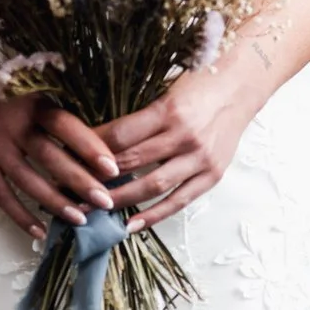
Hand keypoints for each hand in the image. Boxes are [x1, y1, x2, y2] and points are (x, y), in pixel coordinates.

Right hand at [0, 75, 98, 237]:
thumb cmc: (8, 98)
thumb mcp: (33, 94)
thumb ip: (60, 115)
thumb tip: (104, 144)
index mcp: (32, 104)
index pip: (64, 125)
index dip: (88, 146)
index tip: (113, 168)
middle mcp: (12, 125)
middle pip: (48, 156)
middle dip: (78, 181)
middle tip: (105, 201)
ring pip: (27, 180)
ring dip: (54, 202)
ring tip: (80, 220)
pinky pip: (2, 196)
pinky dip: (21, 216)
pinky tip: (41, 231)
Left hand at [74, 73, 259, 232]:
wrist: (241, 88)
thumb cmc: (198, 84)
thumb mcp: (165, 92)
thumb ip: (138, 118)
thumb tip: (98, 139)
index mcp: (168, 110)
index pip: (121, 134)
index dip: (91, 148)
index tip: (68, 156)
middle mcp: (184, 136)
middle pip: (132, 161)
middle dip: (98, 177)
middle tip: (71, 190)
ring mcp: (200, 158)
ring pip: (153, 185)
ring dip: (120, 200)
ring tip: (94, 210)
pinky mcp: (212, 175)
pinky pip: (179, 200)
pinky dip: (154, 215)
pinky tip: (130, 225)